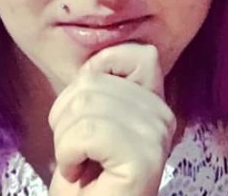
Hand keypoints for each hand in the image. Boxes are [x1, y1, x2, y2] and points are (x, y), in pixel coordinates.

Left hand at [48, 44, 175, 195]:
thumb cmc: (85, 174)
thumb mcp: (90, 115)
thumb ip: (99, 84)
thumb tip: (92, 63)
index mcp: (154, 100)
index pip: (137, 53)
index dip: (99, 71)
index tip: (85, 110)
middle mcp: (163, 114)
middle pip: (94, 81)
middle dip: (65, 117)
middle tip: (76, 149)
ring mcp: (157, 135)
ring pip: (86, 103)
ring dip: (64, 139)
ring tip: (78, 161)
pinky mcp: (144, 158)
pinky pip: (87, 132)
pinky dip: (68, 154)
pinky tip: (79, 172)